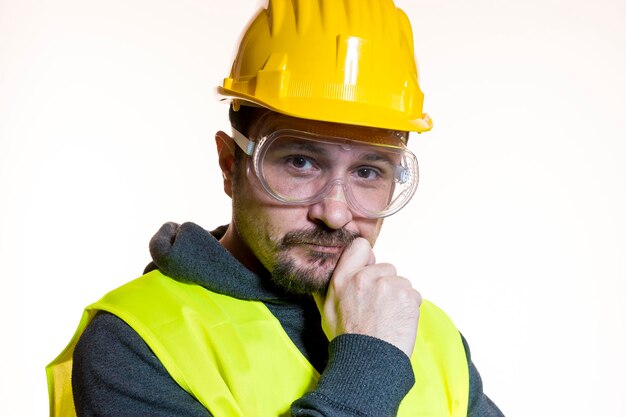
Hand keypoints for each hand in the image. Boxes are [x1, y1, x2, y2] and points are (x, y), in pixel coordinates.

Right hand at [313, 237, 421, 356]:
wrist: (368, 362)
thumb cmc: (347, 340)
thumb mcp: (326, 310)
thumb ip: (330, 287)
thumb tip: (331, 274)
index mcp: (343, 278)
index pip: (360, 246)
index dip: (368, 259)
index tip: (369, 272)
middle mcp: (365, 277)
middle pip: (386, 268)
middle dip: (385, 283)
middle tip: (378, 307)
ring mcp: (388, 286)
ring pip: (401, 282)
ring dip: (398, 296)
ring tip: (387, 317)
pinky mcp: (407, 297)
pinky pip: (413, 295)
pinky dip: (409, 307)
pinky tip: (397, 322)